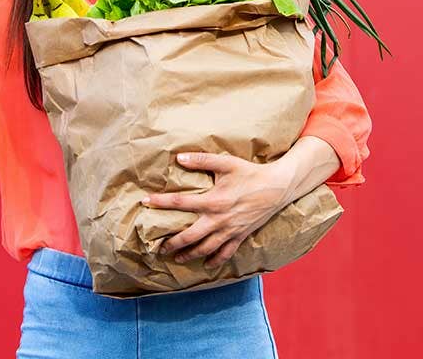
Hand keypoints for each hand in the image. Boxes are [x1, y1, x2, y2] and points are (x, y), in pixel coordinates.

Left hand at [145, 152, 295, 269]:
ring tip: (176, 257)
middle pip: (189, 236)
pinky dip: (215, 261)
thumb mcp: (226, 163)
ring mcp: (230, 231)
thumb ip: (201, 160)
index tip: (145, 202)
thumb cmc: (250, 173)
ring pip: (205, 249)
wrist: (277, 187)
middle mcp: (218, 220)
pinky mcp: (240, 236)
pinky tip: (206, 265)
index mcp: (213, 201)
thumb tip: (179, 157)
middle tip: (159, 247)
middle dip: (172, 242)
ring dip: (189, 254)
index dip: (160, 203)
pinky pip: (225, 254)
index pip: (180, 203)